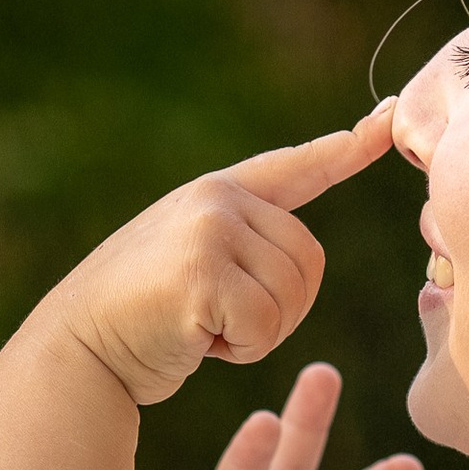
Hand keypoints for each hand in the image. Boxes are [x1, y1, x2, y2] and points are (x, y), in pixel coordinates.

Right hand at [42, 109, 399, 407]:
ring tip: (202, 328)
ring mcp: (209, 231)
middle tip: (218, 322)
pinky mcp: (202, 275)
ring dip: (259, 333)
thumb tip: (302, 257)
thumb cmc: (139, 320)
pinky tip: (197, 343)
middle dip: (279, 309)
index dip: (349, 148)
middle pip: (310, 260)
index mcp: (219, 192)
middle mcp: (218, 200)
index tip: (390, 119)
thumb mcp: (192, 261)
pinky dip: (242, 350)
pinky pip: (266, 323)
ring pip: (293, 294)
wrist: (78, 350)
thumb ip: (240, 243)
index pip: (298, 166)